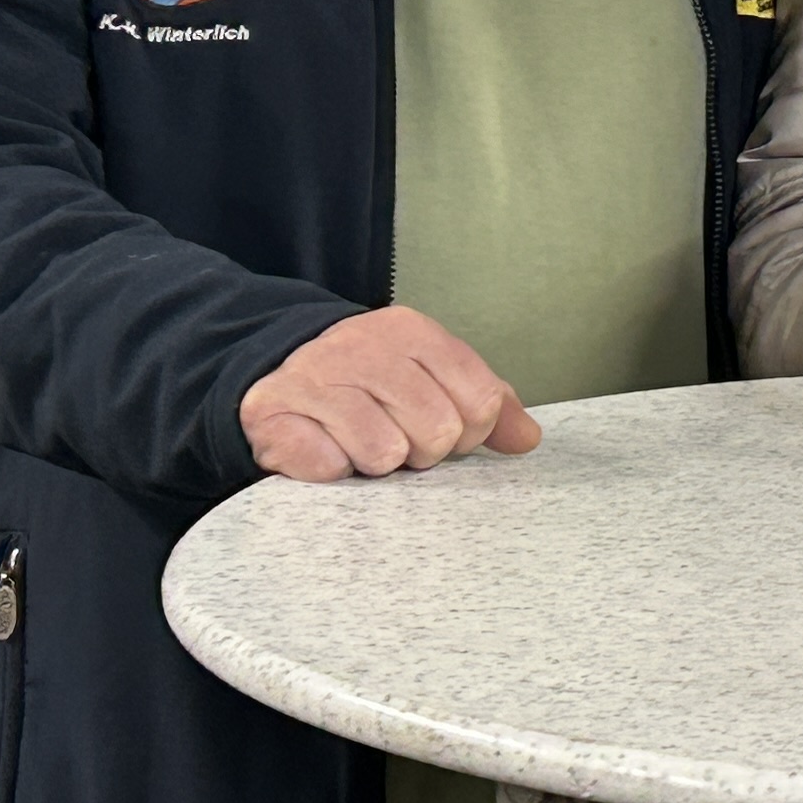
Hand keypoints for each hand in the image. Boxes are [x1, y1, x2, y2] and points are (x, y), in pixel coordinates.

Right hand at [241, 307, 542, 482]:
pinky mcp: (274, 415)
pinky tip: (325, 449)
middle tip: (396, 439)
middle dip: (422, 451)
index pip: (482, 400)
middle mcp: (364, 346)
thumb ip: (489, 405)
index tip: (446, 431)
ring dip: (376, 464)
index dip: (470, 433)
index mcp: (413, 332)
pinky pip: (330, 466)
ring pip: (385, 453)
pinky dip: (332, 470)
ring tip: (360, 444)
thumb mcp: (436, 380)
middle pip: (438, 431)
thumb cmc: (373, 386)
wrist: (279, 378)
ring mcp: (316, 378)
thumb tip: (528, 439)